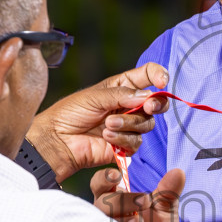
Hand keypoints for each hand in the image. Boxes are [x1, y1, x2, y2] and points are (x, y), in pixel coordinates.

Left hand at [26, 63, 171, 181]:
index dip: (159, 76)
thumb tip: (147, 96)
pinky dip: (123, 139)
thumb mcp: (95, 97)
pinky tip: (107, 136)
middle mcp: (128, 106)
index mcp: (122, 87)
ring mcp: (128, 126)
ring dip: (129, 124)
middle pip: (155, 103)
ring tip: (107, 125)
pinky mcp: (125, 145)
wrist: (58, 139)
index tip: (162, 82)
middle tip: (147, 106)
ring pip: (146, 124)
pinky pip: (136, 142)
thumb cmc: (70, 113)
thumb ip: (122, 95)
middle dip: (155, 104)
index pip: (148, 76)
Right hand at [90, 166, 185, 221]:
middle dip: (123, 200)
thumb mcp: (166, 209)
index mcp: (115, 197)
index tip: (117, 175)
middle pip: (102, 201)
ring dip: (123, 220)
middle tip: (145, 202)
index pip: (101, 182)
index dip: (105, 177)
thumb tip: (179, 172)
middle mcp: (105, 213)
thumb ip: (169, 191)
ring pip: (103, 221)